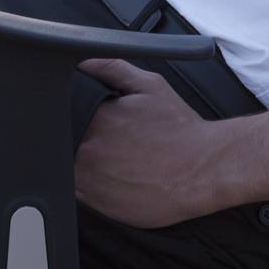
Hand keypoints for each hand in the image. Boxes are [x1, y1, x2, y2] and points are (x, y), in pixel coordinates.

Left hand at [74, 57, 230, 228]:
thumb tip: (83, 62)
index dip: (74, 117)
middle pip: (65, 142)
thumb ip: (112, 68)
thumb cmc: (180, 130)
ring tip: (115, 161)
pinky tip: (114, 178)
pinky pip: (79, 193)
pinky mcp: (98, 205)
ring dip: (82, 164)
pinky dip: (89, 185)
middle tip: (110, 141)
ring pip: (68, 169)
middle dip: (81, 139)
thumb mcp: (150, 86)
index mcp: (98, 118)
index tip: (94, 121)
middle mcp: (89, 150)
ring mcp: (91, 180)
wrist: (203, 169)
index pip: (65, 114)